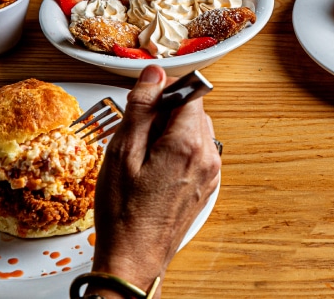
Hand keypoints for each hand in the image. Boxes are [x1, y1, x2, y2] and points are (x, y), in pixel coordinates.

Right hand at [92, 66, 221, 288]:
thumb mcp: (122, 152)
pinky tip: (152, 173)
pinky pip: (194, 153)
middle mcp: (208, 156)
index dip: (162, 92)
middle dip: (163, 115)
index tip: (143, 105)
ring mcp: (211, 173)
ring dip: (168, 134)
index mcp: (189, 143)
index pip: (188, 91)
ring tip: (142, 160)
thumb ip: (141, 107)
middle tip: (135, 140)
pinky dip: (174, 153)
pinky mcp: (206, 185)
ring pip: (192, 131)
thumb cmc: (124, 213)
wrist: (134, 259)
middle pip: (191, 111)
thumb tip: (153, 74)